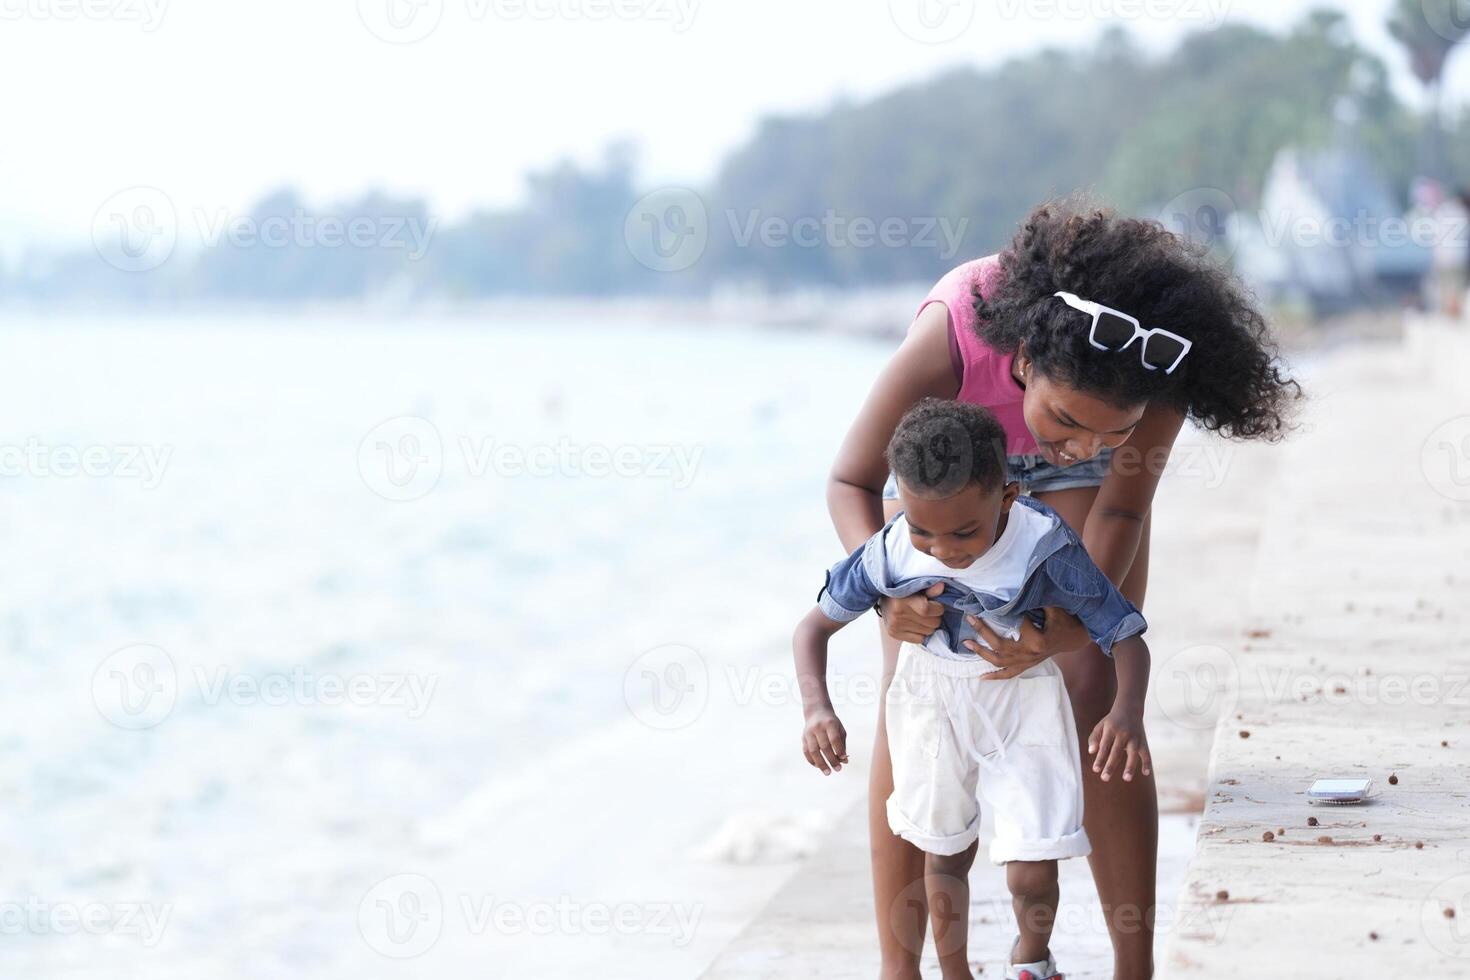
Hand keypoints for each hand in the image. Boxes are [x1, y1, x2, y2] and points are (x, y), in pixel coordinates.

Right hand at [802, 709, 848, 774]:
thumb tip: (844, 761)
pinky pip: (806, 751)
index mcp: (830, 723)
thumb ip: (842, 745)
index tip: (844, 760)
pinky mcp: (803, 737)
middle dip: (831, 760)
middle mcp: (818, 727)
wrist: (816, 712)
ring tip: (827, 772)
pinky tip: (818, 766)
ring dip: (821, 763)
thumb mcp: (840, 730)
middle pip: (824, 746)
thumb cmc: (832, 723)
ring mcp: (809, 732)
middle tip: (837, 769)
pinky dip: (812, 760)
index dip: (839, 750)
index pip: (834, 739)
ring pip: (813, 751)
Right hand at [879, 583, 943, 643]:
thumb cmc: (903, 592)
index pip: (926, 610)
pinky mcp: (894, 634)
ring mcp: (896, 626)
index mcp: (903, 601)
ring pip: (928, 632)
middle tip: (930, 612)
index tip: (936, 605)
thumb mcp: (915, 588)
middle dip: (935, 617)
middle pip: (932, 623)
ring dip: (929, 626)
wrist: (884, 599)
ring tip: (922, 618)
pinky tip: (917, 625)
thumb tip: (941, 586)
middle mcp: (898, 614)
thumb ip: (929, 589)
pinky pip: (920, 640)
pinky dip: (921, 634)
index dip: (937, 608)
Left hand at [962, 607, 1088, 679]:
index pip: (1015, 625)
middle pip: (1001, 645)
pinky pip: (1008, 674)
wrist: (1073, 639)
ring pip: (1000, 661)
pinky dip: (995, 676)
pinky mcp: (1026, 666)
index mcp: (1038, 640)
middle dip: (983, 632)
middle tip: (970, 619)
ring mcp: (1026, 662)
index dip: (1004, 612)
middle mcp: (1030, 654)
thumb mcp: (1054, 608)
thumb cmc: (1063, 621)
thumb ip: (1038, 599)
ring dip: (982, 653)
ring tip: (966, 643)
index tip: (989, 603)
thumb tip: (1021, 586)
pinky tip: (981, 677)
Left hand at [1087, 709, 1151, 782]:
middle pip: (1116, 752)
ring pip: (1133, 753)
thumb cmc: (1112, 721)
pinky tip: (1145, 773)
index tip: (1095, 770)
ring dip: (1130, 766)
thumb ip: (1094, 738)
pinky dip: (1147, 763)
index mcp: (1110, 730)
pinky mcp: (1143, 741)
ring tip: (1126, 779)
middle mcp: (1123, 734)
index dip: (1100, 758)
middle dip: (1110, 766)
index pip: (1104, 747)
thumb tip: (1091, 752)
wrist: (1129, 708)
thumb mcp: (1100, 726)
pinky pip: (1146, 753)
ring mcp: (1134, 738)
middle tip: (1105, 778)